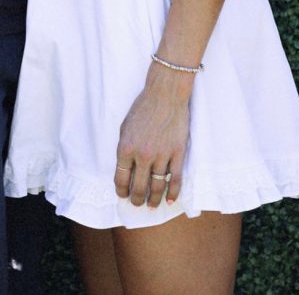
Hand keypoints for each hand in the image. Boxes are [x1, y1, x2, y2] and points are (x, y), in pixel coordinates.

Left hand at [114, 69, 190, 208]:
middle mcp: (142, 155)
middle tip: (137, 204)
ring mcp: (161, 155)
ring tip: (151, 206)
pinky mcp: (177, 153)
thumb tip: (126, 169)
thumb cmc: (143, 107)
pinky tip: (170, 200)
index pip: (120, 179)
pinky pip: (175, 179)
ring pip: (157, 187)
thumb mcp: (125, 126)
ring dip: (153, 200)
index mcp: (125, 148)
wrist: (165, 94)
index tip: (123, 195)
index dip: (121, 191)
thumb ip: (124, 148)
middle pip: (138, 187)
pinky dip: (173, 193)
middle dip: (136, 199)